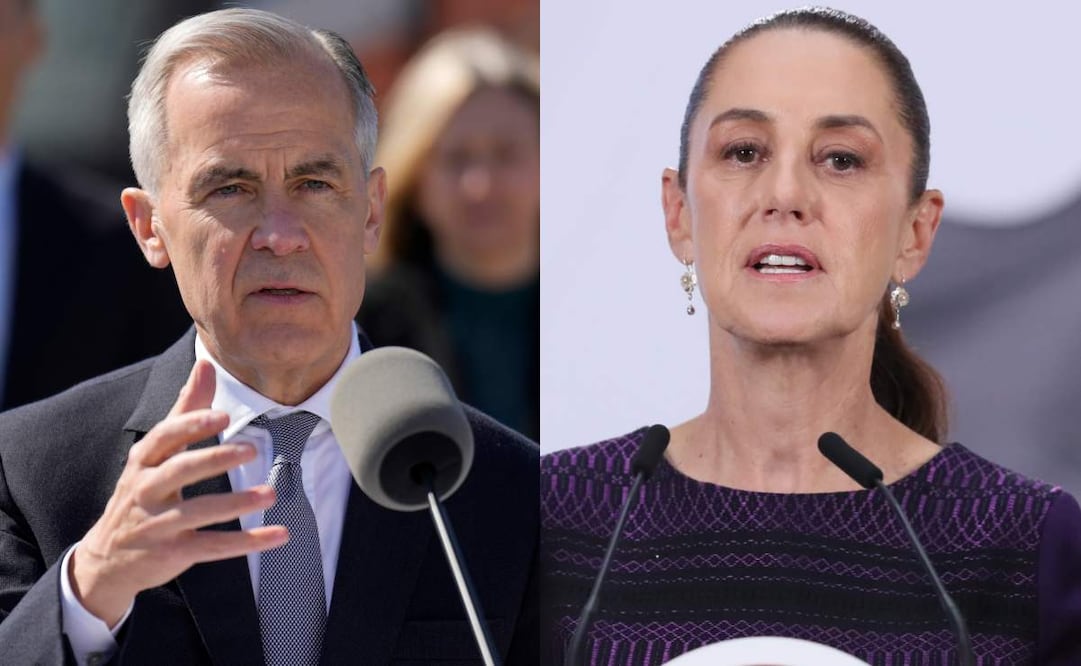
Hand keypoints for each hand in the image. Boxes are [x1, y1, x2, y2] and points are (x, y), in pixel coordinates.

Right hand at [69, 360, 286, 626]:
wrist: (106, 560)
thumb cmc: (140, 493)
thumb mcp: (154, 453)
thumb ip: (184, 410)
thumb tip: (206, 363)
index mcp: (143, 461)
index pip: (164, 437)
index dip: (191, 425)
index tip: (222, 415)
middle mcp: (146, 491)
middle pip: (180, 471)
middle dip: (214, 460)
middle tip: (251, 450)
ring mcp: (157, 525)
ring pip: (199, 512)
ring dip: (237, 503)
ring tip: (271, 493)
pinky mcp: (173, 554)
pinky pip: (214, 547)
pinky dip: (248, 542)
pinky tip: (279, 535)